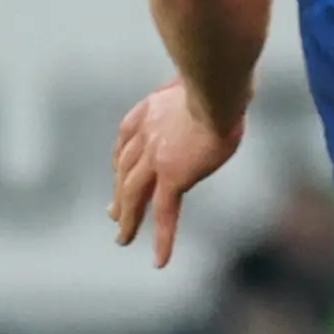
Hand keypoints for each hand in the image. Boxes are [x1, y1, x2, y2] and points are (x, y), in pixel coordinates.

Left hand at [111, 81, 243, 269]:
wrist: (215, 85)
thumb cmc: (219, 75)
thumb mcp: (202, 77)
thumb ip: (201, 82)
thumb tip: (223, 72)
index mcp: (148, 111)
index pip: (126, 140)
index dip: (120, 158)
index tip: (118, 170)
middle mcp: (145, 136)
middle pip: (124, 170)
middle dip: (117, 193)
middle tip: (111, 214)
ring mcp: (156, 159)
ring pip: (134, 196)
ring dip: (127, 219)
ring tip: (122, 239)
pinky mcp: (173, 177)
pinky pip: (165, 214)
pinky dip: (162, 238)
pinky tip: (159, 261)